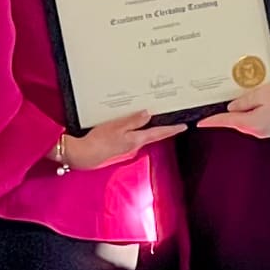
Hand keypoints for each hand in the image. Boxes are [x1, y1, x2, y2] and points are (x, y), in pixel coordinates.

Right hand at [64, 110, 185, 169]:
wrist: (84, 155)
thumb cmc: (99, 141)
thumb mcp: (116, 126)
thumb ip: (133, 121)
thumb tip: (148, 114)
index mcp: (136, 139)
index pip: (159, 133)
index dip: (172, 129)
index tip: (184, 126)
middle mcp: (135, 145)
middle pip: (154, 135)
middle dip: (164, 128)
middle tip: (174, 120)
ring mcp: (128, 146)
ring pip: (144, 135)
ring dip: (152, 128)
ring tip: (159, 119)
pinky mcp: (120, 146)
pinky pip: (134, 136)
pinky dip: (139, 130)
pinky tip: (136, 124)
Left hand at [197, 82, 269, 137]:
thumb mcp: (262, 93)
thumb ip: (244, 101)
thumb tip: (233, 107)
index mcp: (252, 123)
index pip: (226, 121)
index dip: (212, 121)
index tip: (200, 123)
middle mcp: (259, 131)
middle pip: (237, 120)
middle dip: (230, 112)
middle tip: (223, 103)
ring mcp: (268, 131)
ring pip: (248, 119)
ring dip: (245, 110)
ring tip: (251, 97)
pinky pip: (258, 119)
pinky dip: (255, 111)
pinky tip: (262, 102)